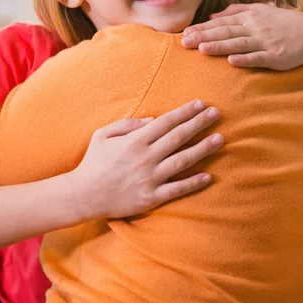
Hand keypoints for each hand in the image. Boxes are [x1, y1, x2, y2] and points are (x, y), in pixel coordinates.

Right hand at [73, 100, 222, 218]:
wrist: (83, 195)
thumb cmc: (93, 162)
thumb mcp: (103, 135)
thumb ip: (127, 124)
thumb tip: (152, 119)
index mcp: (135, 141)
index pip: (166, 122)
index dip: (184, 112)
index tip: (200, 104)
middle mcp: (145, 158)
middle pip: (178, 137)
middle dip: (199, 124)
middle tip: (216, 114)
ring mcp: (150, 178)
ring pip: (182, 161)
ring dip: (203, 149)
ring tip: (220, 139)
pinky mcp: (151, 198)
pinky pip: (177, 189)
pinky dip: (193, 183)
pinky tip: (209, 176)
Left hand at [182, 4, 302, 69]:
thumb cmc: (285, 22)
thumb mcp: (261, 10)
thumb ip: (236, 11)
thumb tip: (212, 16)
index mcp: (250, 17)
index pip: (221, 22)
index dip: (202, 28)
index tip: (185, 32)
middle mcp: (255, 28)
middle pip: (225, 32)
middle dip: (204, 36)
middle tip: (185, 42)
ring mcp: (265, 42)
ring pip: (238, 43)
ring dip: (220, 46)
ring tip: (202, 48)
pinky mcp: (276, 56)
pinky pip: (258, 58)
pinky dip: (245, 59)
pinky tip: (232, 61)